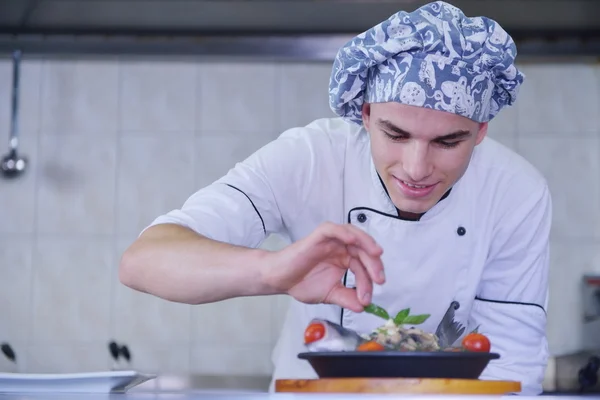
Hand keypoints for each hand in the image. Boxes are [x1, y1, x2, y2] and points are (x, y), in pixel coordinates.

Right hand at [263, 222, 384, 311]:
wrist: (280, 280)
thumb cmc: (302, 283)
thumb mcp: (330, 294)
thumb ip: (347, 299)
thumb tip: (363, 307)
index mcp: (345, 259)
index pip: (364, 266)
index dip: (369, 281)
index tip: (367, 299)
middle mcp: (340, 247)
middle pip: (364, 250)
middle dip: (374, 264)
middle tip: (379, 279)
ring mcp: (330, 241)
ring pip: (353, 234)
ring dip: (366, 243)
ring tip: (376, 254)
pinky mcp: (318, 237)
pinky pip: (333, 230)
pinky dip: (345, 232)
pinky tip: (352, 240)